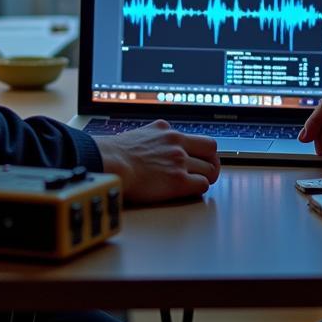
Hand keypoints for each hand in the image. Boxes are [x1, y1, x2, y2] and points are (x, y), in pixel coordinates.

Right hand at [95, 120, 219, 203]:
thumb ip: (154, 138)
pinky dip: (199, 188)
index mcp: (166, 130)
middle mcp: (176, 142)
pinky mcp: (178, 180)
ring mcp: (179, 160)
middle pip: (211, 149)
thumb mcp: (139, 134)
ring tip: (197, 184)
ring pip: (209, 169)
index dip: (201, 150)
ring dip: (205, 177)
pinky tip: (189, 191)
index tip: (200, 158)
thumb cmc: (115, 154)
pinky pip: (202, 184)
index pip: (196, 137)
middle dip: (211, 161)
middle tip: (207, 171)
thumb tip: (153, 145)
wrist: (109, 163)